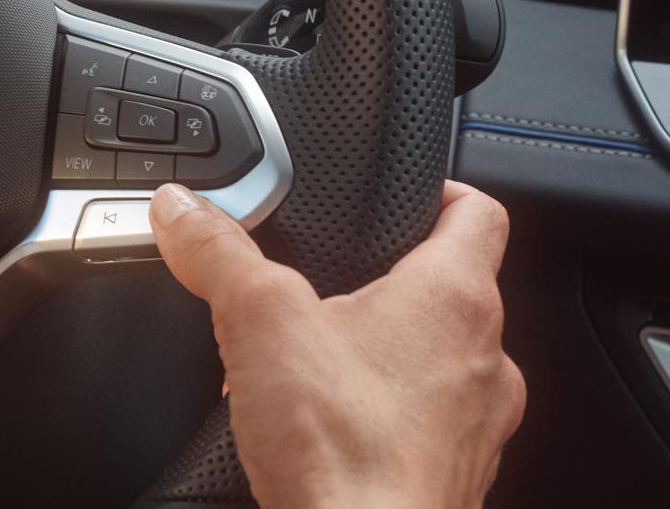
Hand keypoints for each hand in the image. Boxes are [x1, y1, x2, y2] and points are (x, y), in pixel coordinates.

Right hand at [150, 180, 524, 508]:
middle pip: (449, 293)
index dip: (442, 192)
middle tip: (327, 288)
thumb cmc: (344, 449)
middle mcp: (485, 359)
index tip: (411, 194)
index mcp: (454, 299)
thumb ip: (219, 252)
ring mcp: (477, 426)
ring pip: (437, 365)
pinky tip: (326, 429)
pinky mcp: (454, 477)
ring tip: (315, 365)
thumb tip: (183, 208)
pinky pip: (425, 427)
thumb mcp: (257, 319)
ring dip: (384, 357)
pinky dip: (383, 418)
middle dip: (386, 287)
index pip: (479, 213)